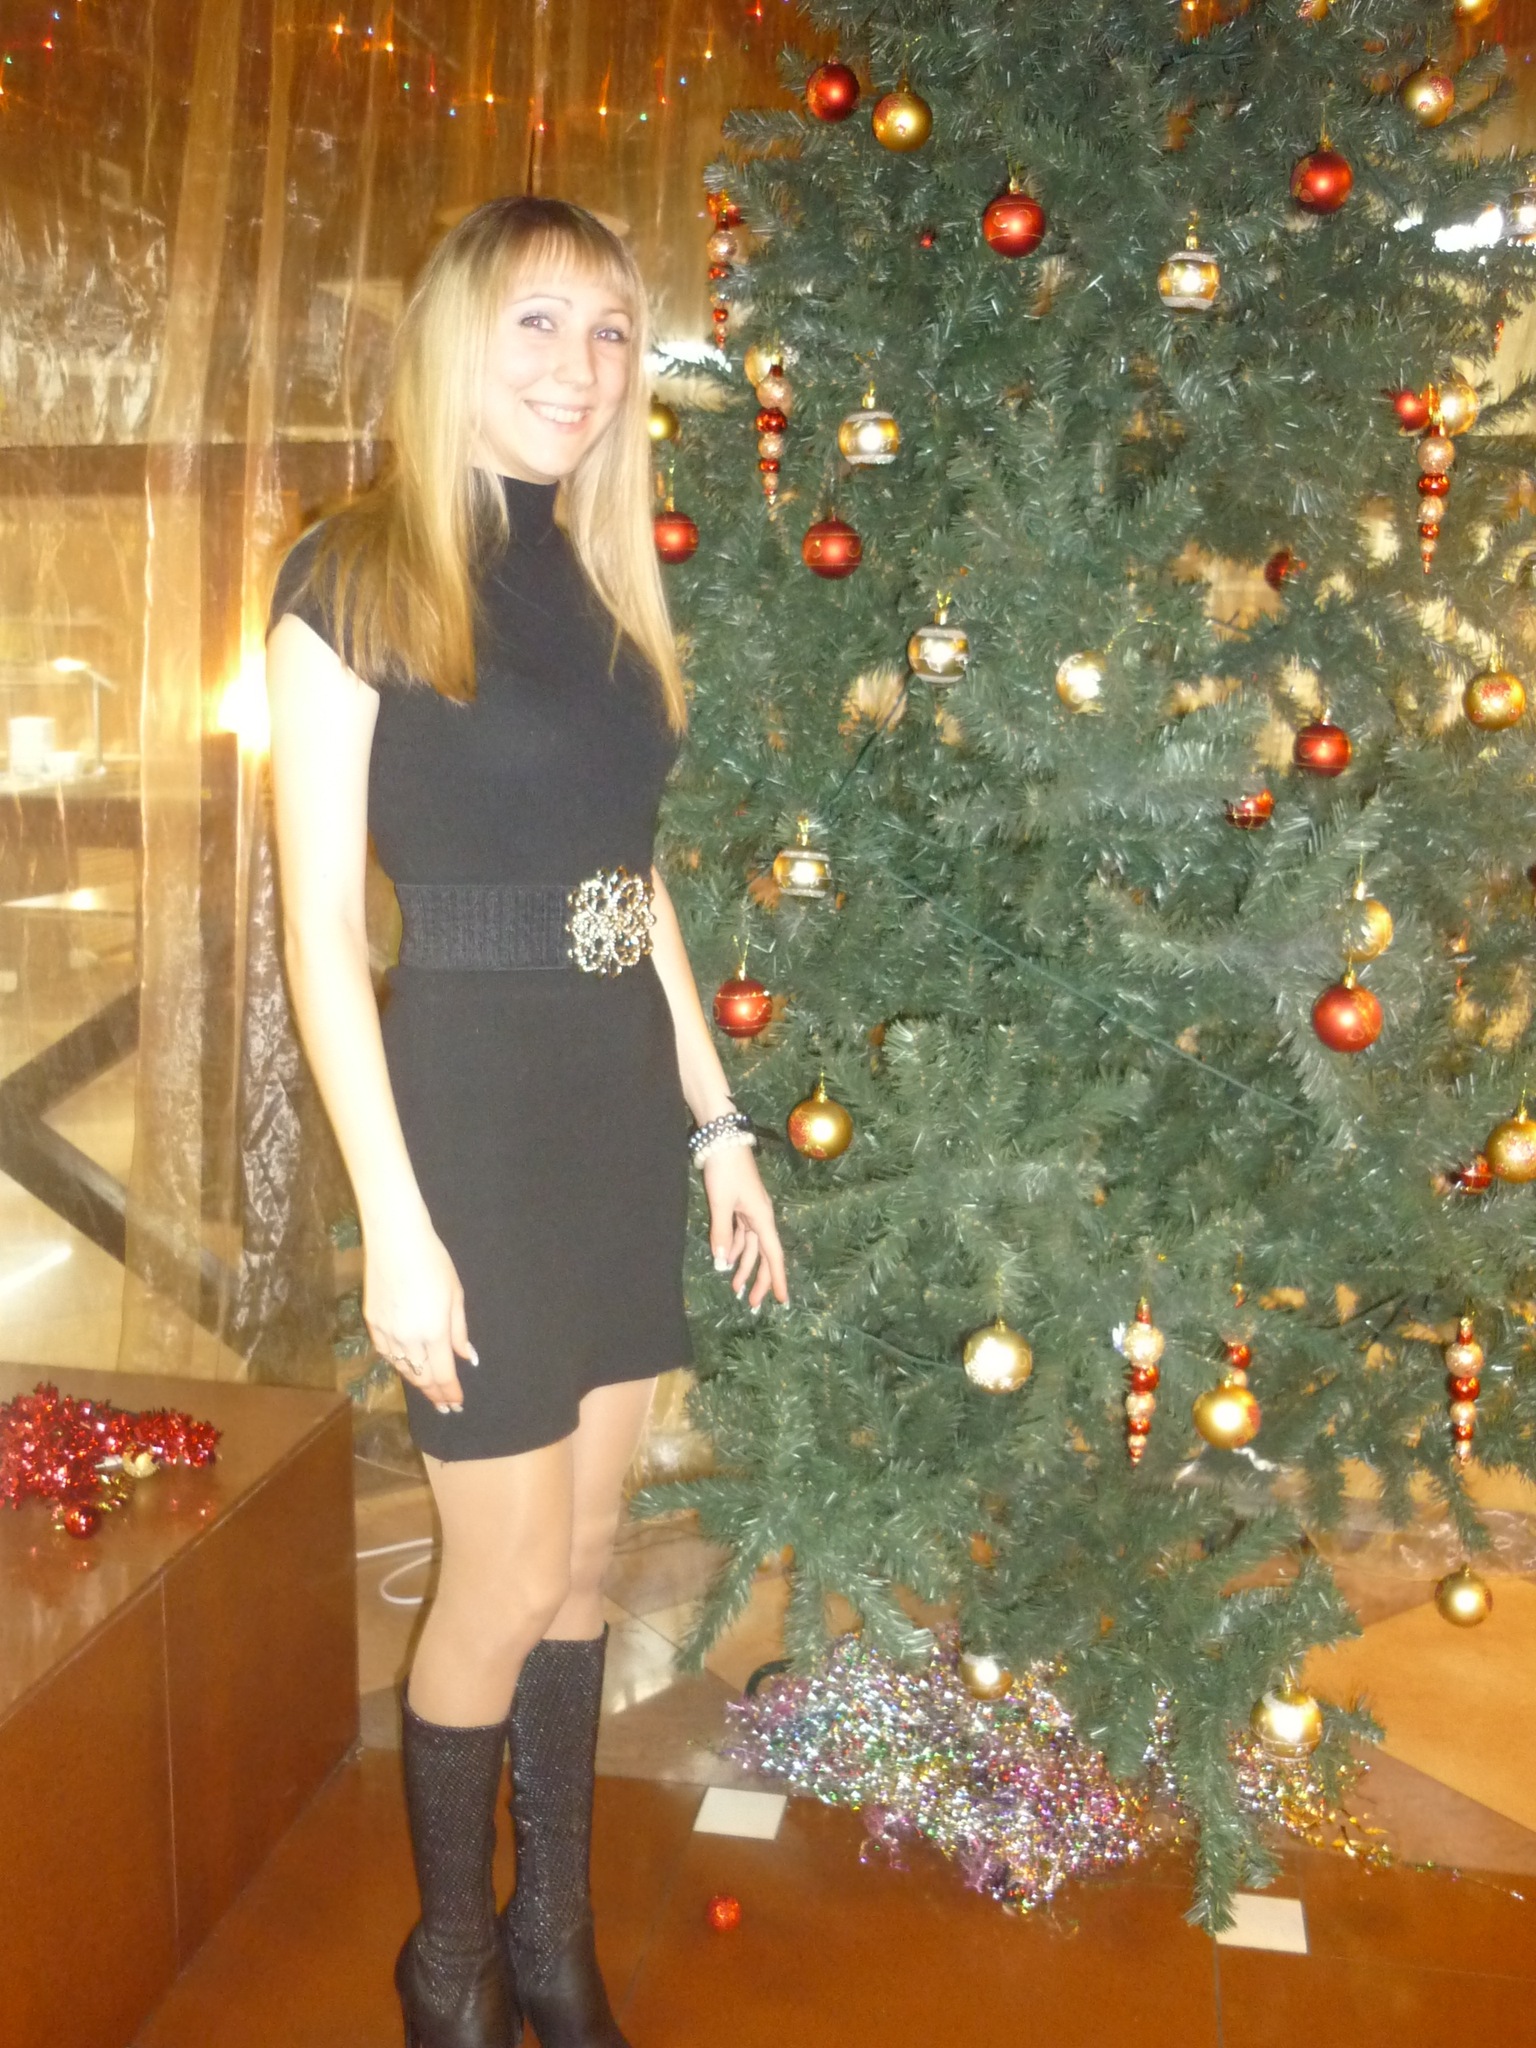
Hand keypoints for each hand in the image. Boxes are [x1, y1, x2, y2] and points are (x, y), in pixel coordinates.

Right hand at [362, 1213, 476, 1413]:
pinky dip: (398, 1364)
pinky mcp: (371, 1322)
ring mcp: (386, 1332)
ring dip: (417, 1382)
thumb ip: (460, 1331)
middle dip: (435, 1393)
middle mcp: (408, 1338)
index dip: (450, 1392)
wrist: (395, 1239)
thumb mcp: (455, 1295)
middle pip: (422, 1377)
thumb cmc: (433, 1262)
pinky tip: (406, 1366)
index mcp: (433, 1332)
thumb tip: (468, 1358)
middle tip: (445, 1406)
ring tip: (428, 1390)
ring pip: (402, 1368)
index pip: (443, 1374)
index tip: (457, 1403)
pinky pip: (386, 1353)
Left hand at [703, 1146, 788, 1310]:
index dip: (776, 1279)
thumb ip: (721, 1233)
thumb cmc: (724, 1169)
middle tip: (753, 1304)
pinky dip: (735, 1249)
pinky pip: (741, 1234)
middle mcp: (760, 1217)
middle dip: (759, 1279)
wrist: (722, 1139)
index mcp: (762, 1218)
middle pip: (764, 1254)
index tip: (782, 1300)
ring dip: (744, 1266)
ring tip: (736, 1289)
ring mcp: (750, 1211)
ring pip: (751, 1246)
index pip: (773, 1255)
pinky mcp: (740, 1205)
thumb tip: (722, 1263)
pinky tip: (727, 1261)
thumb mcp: (721, 1202)